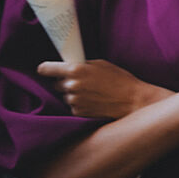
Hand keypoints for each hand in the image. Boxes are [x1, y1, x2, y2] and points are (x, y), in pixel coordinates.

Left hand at [37, 59, 169, 119]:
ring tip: (92, 93)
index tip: (46, 70)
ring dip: (73, 94)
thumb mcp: (102, 64)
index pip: (46, 69)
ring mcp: (73, 101)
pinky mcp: (78, 113)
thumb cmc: (120, 80)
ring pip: (65, 96)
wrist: (133, 101)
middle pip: (56, 84)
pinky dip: (80, 104)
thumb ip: (82, 65)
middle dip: (65, 82)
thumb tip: (68, 67)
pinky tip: (94, 102)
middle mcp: (71, 86)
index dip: (46, 69)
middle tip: (81, 82)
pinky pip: (72, 107)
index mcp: (75, 70)